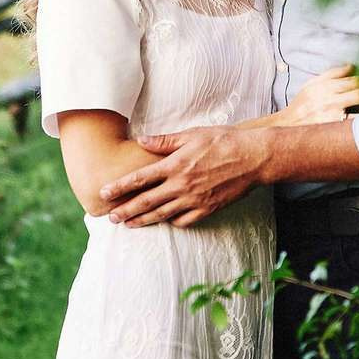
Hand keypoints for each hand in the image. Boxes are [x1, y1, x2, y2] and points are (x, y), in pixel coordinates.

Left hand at [101, 125, 268, 227]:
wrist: (254, 158)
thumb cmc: (224, 141)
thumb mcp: (192, 134)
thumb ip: (165, 141)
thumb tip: (141, 140)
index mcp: (175, 165)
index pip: (140, 178)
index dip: (120, 187)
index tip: (104, 193)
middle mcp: (181, 185)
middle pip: (146, 202)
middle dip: (126, 210)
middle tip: (110, 217)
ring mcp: (194, 200)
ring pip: (162, 215)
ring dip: (143, 221)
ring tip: (129, 225)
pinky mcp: (207, 209)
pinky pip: (184, 221)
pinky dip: (171, 222)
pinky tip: (163, 221)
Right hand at [279, 64, 358, 125]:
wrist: (285, 128)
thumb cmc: (301, 106)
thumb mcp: (312, 85)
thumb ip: (332, 74)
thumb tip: (352, 66)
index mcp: (325, 86)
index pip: (354, 80)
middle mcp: (328, 99)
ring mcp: (330, 115)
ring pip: (357, 108)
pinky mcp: (330, 130)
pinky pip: (352, 126)